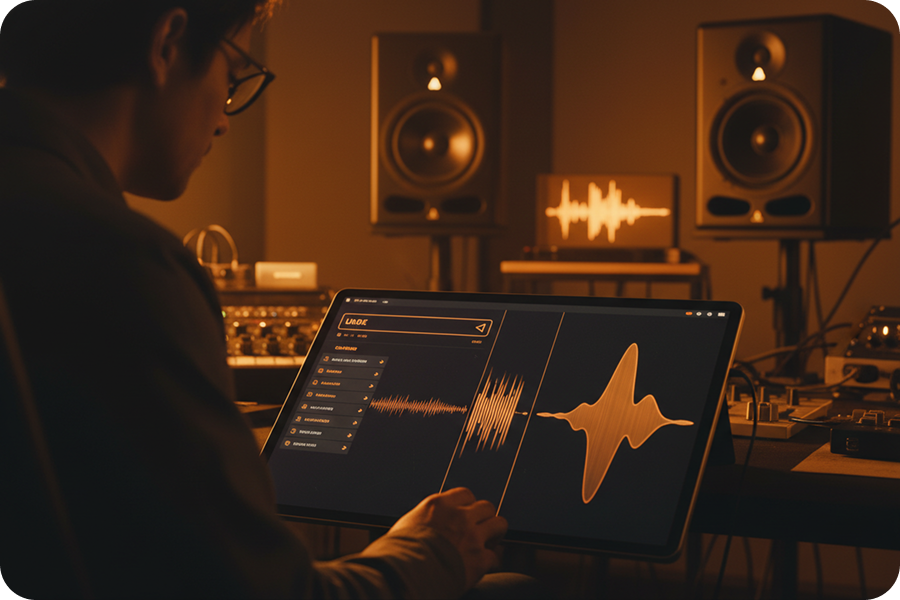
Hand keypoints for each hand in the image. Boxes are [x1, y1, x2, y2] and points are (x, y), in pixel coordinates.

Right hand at [390, 487, 507, 589]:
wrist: (403, 574)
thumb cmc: (396, 553)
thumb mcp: (406, 525)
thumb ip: (424, 519)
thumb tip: (423, 525)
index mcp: (438, 505)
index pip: (465, 494)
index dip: (468, 505)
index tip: (466, 514)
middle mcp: (459, 516)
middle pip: (486, 506)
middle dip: (484, 517)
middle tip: (480, 528)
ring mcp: (472, 536)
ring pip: (499, 524)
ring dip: (495, 534)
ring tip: (489, 543)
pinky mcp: (479, 559)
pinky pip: (495, 556)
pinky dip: (491, 561)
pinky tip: (484, 565)